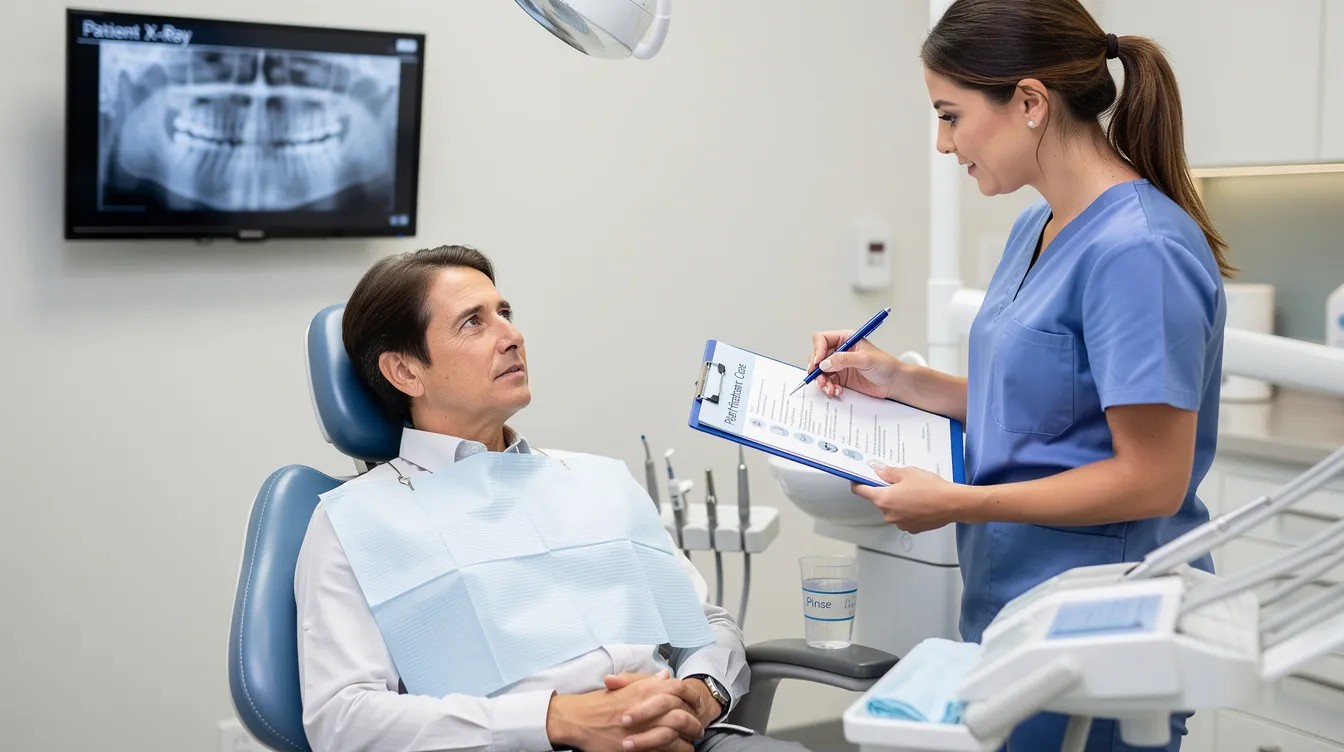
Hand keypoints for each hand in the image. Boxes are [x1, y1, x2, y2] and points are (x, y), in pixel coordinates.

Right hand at [547, 671, 701, 751]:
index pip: (679, 688)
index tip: (697, 703)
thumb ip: (647, 681)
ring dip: (688, 740)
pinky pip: (664, 749)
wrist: (579, 719)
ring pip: (676, 734)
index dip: (692, 695)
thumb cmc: (599, 703)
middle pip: (682, 714)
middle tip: (698, 728)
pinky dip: (676, 751)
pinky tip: (681, 751)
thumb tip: (665, 676)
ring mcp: (644, 728)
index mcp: (644, 690)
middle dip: (694, 723)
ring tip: (692, 743)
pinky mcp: (639, 745)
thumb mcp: (623, 686)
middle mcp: (648, 707)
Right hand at [807, 330, 902, 399]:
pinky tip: (836, 390)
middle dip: (816, 368)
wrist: (894, 383)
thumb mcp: (864, 359)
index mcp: (846, 339)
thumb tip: (824, 363)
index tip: (818, 362)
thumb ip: (843, 360)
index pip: (822, 340)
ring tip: (828, 387)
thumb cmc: (885, 366)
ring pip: (821, 371)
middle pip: (818, 356)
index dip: (817, 350)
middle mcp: (840, 351)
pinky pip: (828, 382)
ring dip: (822, 380)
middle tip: (819, 378)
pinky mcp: (842, 378)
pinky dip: (829, 387)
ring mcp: (840, 365)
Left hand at [851, 463, 962, 533]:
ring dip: (898, 501)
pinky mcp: (912, 528)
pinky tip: (920, 502)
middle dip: (886, 491)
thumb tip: (878, 470)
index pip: (861, 492)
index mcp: (883, 499)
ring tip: (914, 492)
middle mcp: (889, 514)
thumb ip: (888, 472)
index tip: (857, 479)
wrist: (952, 503)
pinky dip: (908, 510)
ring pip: (893, 509)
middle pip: (879, 500)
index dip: (858, 483)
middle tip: (899, 481)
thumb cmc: (931, 488)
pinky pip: (904, 517)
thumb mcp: (907, 472)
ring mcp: (900, 523)